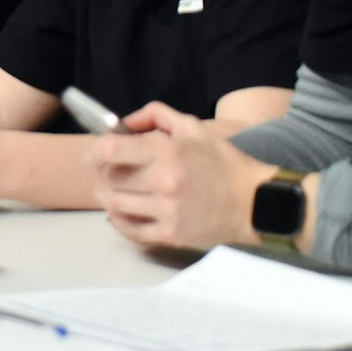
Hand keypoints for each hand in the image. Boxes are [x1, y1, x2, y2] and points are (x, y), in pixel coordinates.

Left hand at [92, 102, 275, 250]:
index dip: (95, 149)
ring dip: (106, 196)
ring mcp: (167, 211)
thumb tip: (123, 123)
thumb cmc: (223, 162)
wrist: (257, 203)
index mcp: (168, 153)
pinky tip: (121, 211)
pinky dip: (118, 221)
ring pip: (114, 205)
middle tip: (102, 170)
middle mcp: (164, 182)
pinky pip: (130, 230)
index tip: (96, 150)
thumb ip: (155, 115)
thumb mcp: (193, 127)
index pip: (109, 150)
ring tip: (111, 189)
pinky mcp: (171, 234)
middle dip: (99, 173)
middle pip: (108, 179)